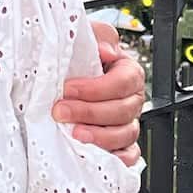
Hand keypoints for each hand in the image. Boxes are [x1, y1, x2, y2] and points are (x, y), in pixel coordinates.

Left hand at [52, 21, 144, 166]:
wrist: (62, 71)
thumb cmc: (75, 54)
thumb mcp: (86, 36)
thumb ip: (99, 36)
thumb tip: (106, 50)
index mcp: (127, 71)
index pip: (124, 82)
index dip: (96, 88)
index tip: (68, 89)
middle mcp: (131, 98)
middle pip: (123, 110)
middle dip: (90, 112)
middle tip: (61, 111)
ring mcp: (127, 121)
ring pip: (126, 134)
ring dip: (100, 136)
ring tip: (74, 133)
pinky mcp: (121, 142)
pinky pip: (129, 154)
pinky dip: (116, 157)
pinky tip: (97, 153)